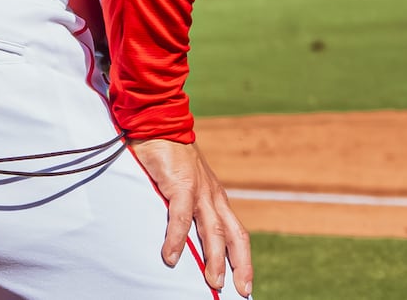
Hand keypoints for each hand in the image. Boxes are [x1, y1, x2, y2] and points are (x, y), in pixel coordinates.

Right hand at [128, 138, 251, 297]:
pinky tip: (171, 257)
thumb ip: (187, 209)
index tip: (246, 284)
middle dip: (238, 265)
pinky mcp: (180, 184)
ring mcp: (199, 190)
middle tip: (239, 291)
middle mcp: (213, 196)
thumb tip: (180, 240)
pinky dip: (176, 238)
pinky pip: (181, 216)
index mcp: (215, 198)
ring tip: (213, 283)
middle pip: (232, 235)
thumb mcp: (184, 186)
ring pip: (212, 230)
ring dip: (214, 258)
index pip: (236, 232)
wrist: (160, 123)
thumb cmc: (170, 156)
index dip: (242, 259)